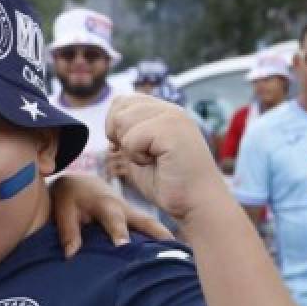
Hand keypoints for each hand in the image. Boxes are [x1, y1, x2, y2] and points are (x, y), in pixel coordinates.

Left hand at [50, 173, 172, 256]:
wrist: (81, 181)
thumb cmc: (71, 195)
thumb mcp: (63, 209)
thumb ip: (68, 231)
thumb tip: (71, 255)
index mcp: (105, 203)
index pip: (114, 219)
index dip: (119, 232)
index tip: (124, 247)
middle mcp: (124, 207)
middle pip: (146, 222)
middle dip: (160, 235)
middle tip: (174, 253)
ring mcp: (133, 213)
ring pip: (152, 226)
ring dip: (166, 240)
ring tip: (183, 260)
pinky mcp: (135, 219)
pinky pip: (150, 229)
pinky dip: (161, 241)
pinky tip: (174, 258)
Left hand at [106, 95, 225, 221]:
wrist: (197, 204)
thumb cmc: (169, 183)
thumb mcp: (141, 152)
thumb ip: (128, 133)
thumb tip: (109, 123)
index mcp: (164, 111)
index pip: (122, 101)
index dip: (115, 126)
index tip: (130, 148)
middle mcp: (169, 109)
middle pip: (119, 108)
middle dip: (119, 135)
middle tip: (142, 155)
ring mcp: (172, 117)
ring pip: (122, 121)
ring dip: (129, 148)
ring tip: (152, 159)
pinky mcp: (171, 130)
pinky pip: (131, 139)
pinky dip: (136, 157)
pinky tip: (157, 163)